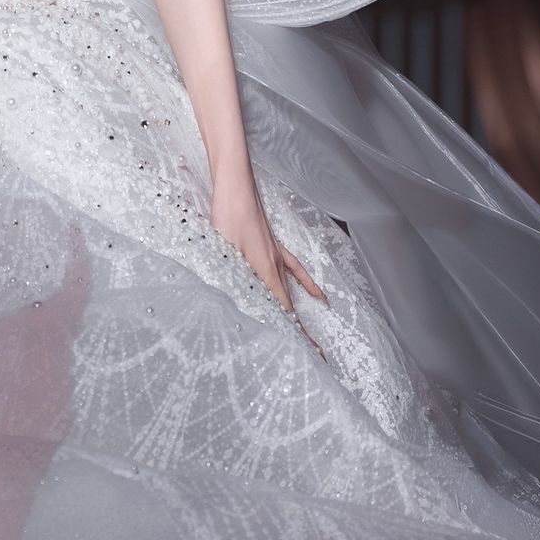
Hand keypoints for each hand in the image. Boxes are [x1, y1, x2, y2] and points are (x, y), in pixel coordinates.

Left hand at [209, 177, 326, 347]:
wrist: (236, 187)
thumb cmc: (227, 216)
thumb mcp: (222, 250)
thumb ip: (228, 276)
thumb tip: (228, 300)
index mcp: (264, 270)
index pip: (283, 308)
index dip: (294, 331)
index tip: (310, 350)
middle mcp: (274, 265)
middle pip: (288, 303)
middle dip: (298, 328)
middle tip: (314, 352)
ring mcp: (276, 254)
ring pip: (290, 288)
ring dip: (299, 309)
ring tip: (312, 332)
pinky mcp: (273, 244)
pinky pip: (294, 268)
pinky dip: (305, 282)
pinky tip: (317, 294)